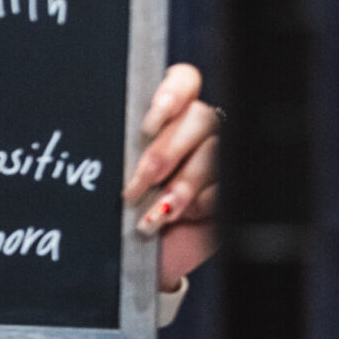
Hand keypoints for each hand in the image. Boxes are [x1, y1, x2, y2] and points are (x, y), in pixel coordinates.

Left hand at [122, 62, 220, 290]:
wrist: (144, 257)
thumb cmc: (123, 212)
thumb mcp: (117, 177)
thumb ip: (121, 152)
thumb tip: (105, 145)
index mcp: (167, 115)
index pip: (184, 81)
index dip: (171, 95)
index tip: (147, 125)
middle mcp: (196, 130)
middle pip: (200, 118)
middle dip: (167, 151)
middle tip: (140, 181)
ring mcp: (219, 158)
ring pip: (216, 151)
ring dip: (183, 183)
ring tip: (155, 211)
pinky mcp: (233, 188)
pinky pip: (228, 184)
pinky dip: (201, 203)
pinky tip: (180, 217)